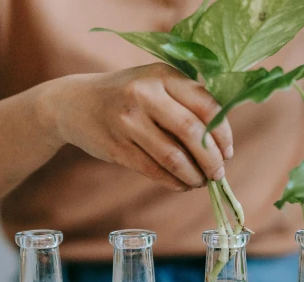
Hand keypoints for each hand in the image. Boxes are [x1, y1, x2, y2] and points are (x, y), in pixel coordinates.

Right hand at [38, 64, 232, 191]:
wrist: (75, 103)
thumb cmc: (129, 96)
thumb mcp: (156, 83)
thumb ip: (187, 101)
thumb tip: (223, 141)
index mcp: (163, 74)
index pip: (206, 106)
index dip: (223, 134)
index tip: (228, 152)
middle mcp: (145, 94)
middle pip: (192, 132)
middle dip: (211, 159)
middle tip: (218, 174)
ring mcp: (128, 121)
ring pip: (173, 157)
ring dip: (194, 175)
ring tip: (201, 182)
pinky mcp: (116, 146)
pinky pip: (154, 170)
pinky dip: (174, 182)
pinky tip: (182, 184)